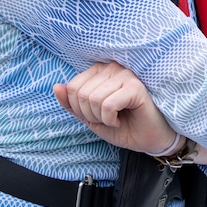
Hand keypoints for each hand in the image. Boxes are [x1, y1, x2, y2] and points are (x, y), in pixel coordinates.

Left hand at [53, 61, 177, 154]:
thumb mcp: (90, 117)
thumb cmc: (124, 125)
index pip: (72, 86)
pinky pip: (108, 104)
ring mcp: (126, 75)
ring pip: (93, 99)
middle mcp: (113, 68)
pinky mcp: (136, 87)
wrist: (150, 139)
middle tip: (107, 119)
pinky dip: (110, 119)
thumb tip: (56, 86)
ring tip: (115, 118)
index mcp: (100, 71)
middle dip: (90, 115)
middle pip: (81, 93)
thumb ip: (72, 103)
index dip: (79, 109)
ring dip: (100, 118)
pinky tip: (122, 119)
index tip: (97, 115)